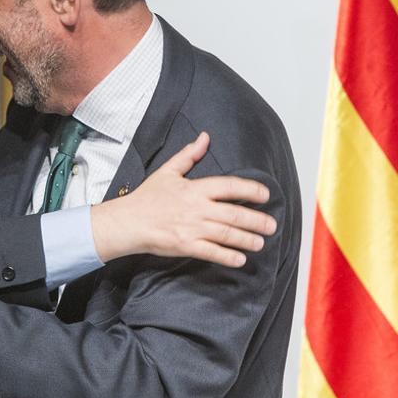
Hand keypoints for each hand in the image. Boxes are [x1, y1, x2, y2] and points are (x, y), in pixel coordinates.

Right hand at [91, 132, 276, 266]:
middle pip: (234, 214)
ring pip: (227, 234)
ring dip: (247, 239)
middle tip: (271, 226)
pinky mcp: (185, 245)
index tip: (265, 195)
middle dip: (257, 221)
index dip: (251, 190)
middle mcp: (197, 208)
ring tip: (260, 243)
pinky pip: (212, 252)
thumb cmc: (145, 198)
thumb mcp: (167, 172)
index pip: (230, 186)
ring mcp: (191, 228)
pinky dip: (228, 256)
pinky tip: (240, 259)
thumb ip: (188, 155)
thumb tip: (204, 138)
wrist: (126, 222)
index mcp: (194, 189)